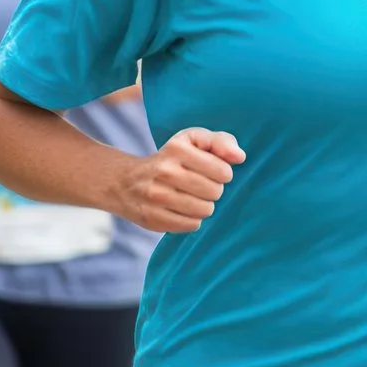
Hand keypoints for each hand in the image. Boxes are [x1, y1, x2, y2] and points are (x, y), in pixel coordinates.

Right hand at [113, 127, 244, 233]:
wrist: (126, 181)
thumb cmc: (171, 159)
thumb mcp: (192, 140)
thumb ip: (220, 142)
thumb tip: (239, 157)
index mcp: (177, 148)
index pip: (223, 171)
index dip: (223, 173)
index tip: (211, 171)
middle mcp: (164, 171)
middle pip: (215, 192)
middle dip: (213, 190)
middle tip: (200, 186)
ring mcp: (155, 196)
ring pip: (204, 210)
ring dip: (204, 206)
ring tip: (192, 198)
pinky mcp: (151, 218)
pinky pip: (191, 225)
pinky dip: (192, 219)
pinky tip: (182, 209)